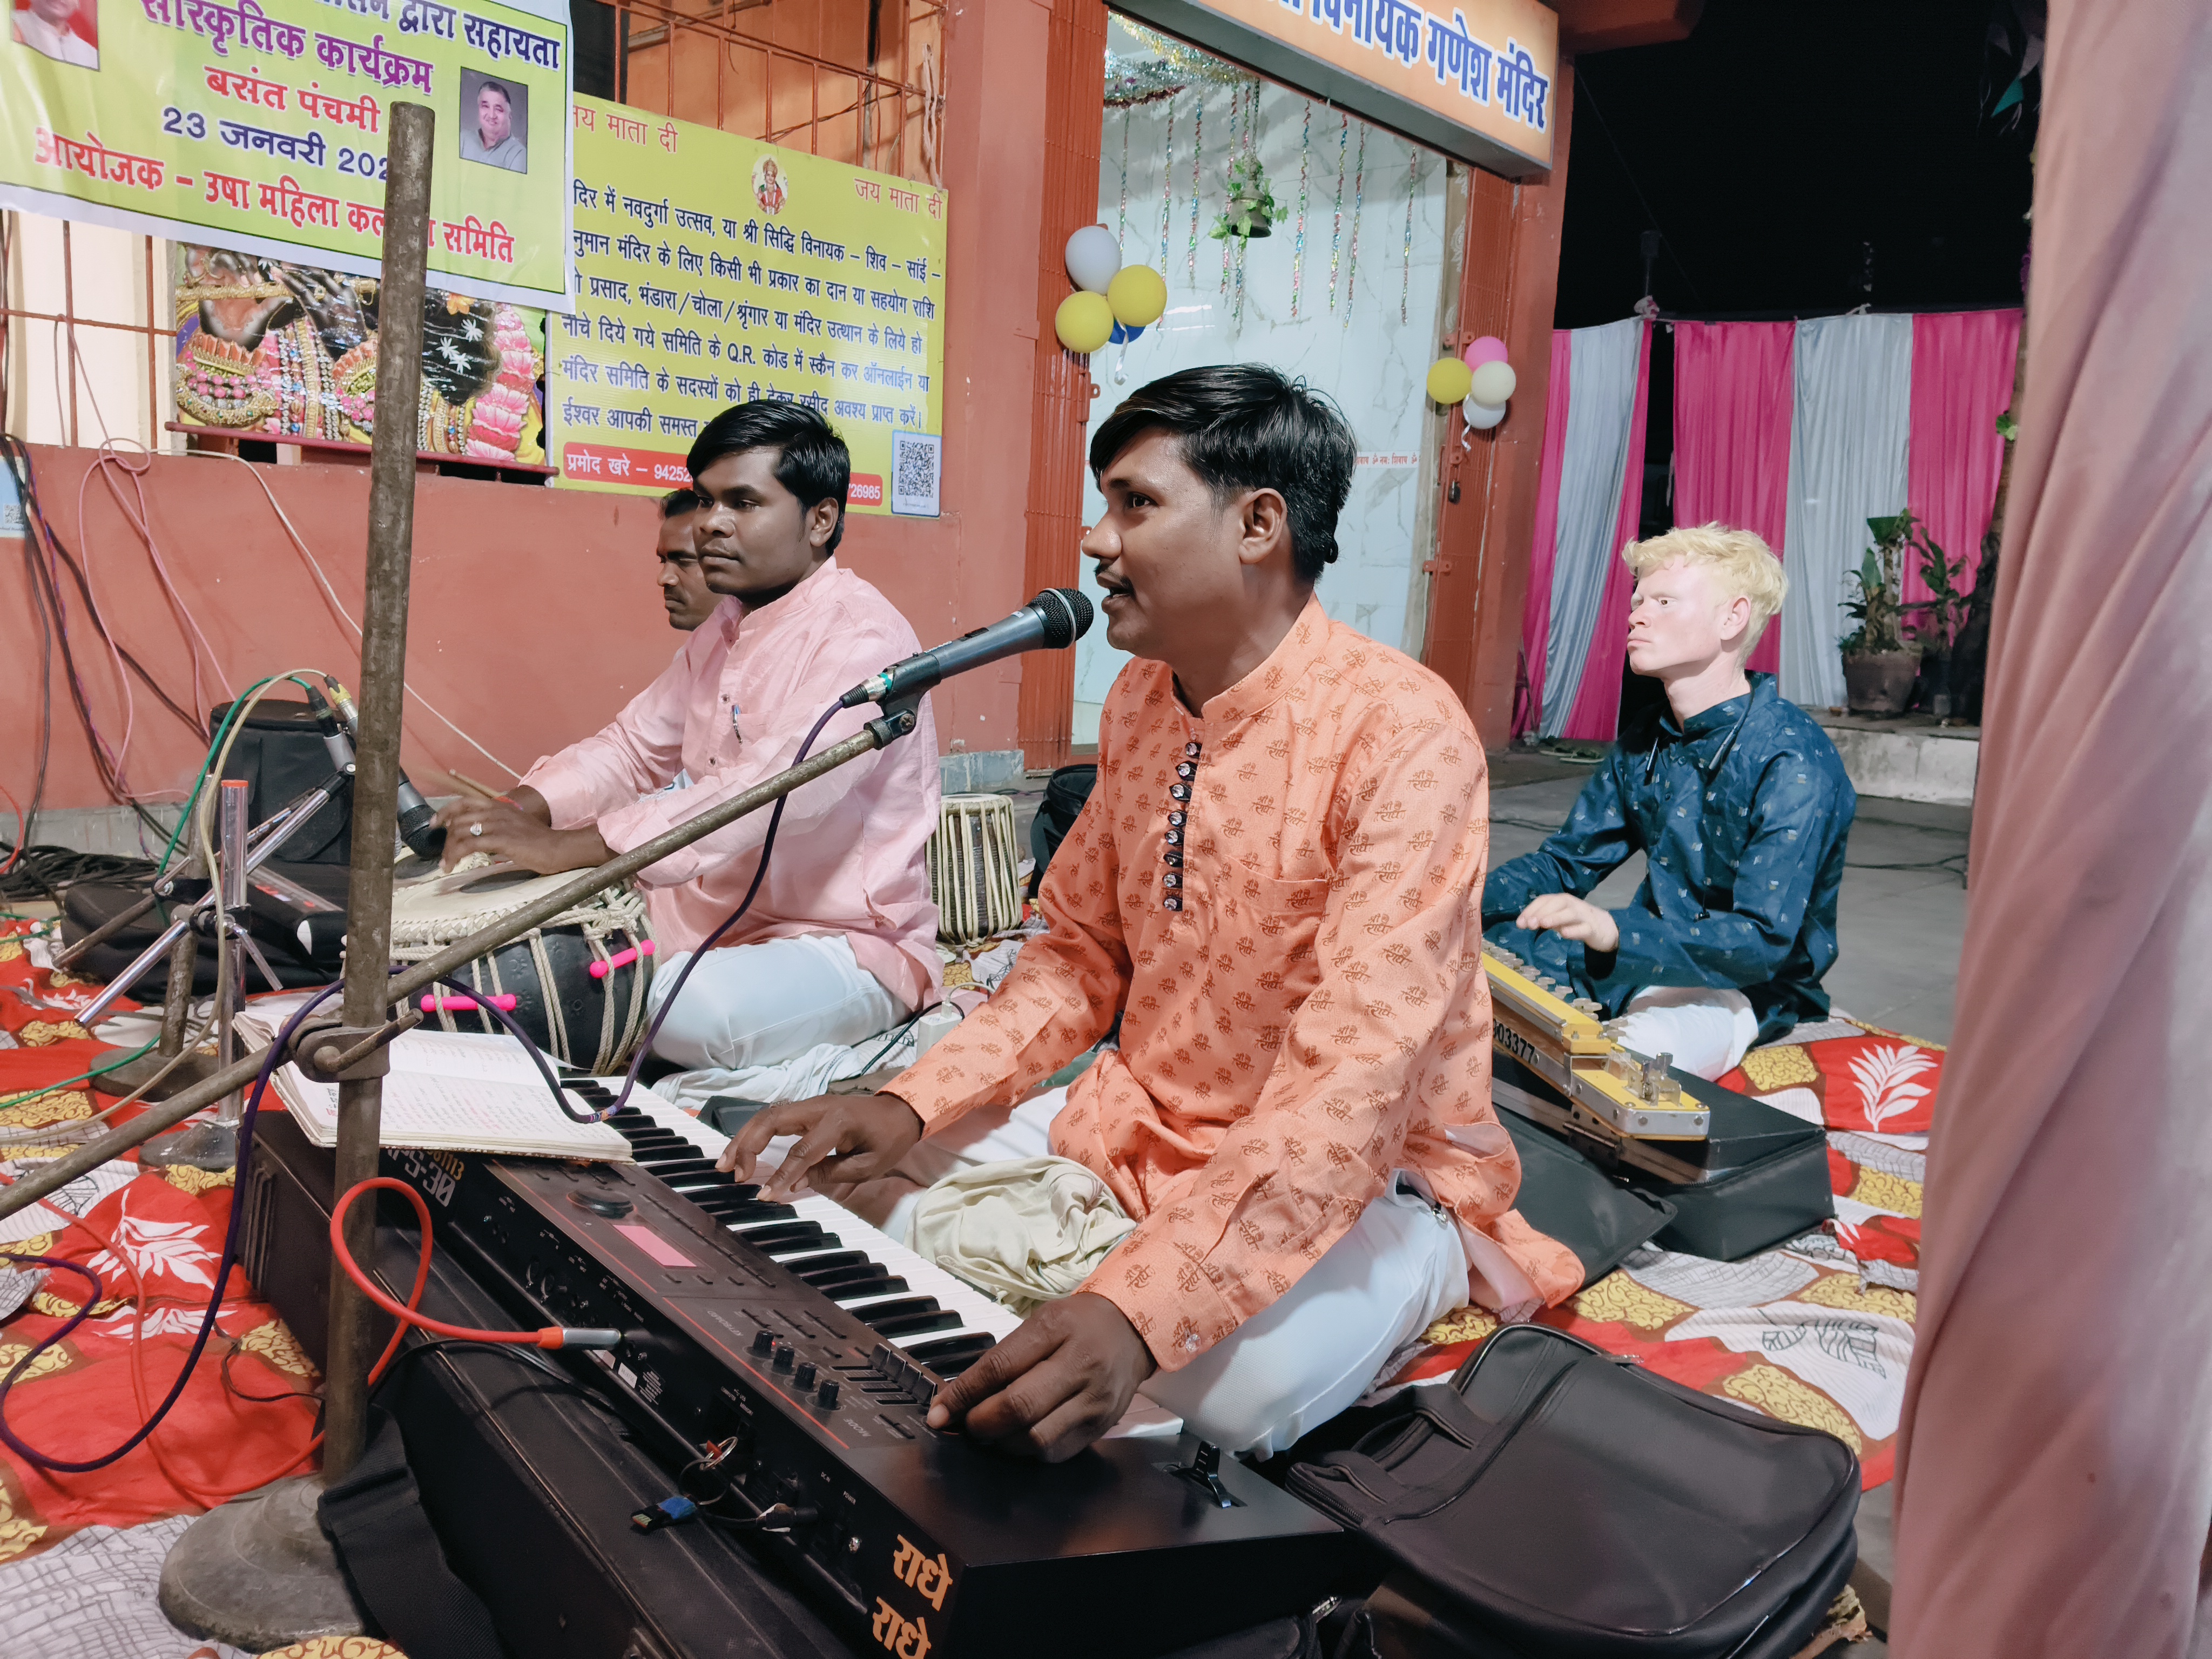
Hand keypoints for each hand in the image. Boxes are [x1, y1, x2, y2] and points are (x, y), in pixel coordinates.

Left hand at [432, 794, 607, 874]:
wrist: (558, 848)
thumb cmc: (540, 842)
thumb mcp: (516, 826)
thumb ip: (499, 826)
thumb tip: (482, 836)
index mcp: (500, 806)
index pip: (465, 801)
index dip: (446, 811)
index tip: (435, 823)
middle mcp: (496, 811)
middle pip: (458, 819)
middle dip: (445, 838)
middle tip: (443, 855)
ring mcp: (498, 824)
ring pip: (460, 832)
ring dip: (448, 850)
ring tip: (445, 864)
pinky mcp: (500, 839)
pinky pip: (468, 845)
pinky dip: (455, 856)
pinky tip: (452, 866)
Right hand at [718, 1091, 925, 1202]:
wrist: (901, 1111)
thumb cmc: (889, 1140)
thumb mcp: (867, 1165)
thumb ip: (829, 1173)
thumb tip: (793, 1185)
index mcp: (836, 1121)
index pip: (801, 1151)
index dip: (781, 1175)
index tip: (764, 1195)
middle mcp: (817, 1107)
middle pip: (771, 1120)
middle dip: (747, 1146)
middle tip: (732, 1174)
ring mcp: (810, 1104)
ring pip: (767, 1115)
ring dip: (743, 1138)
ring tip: (724, 1164)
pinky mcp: (806, 1109)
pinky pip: (774, 1117)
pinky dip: (753, 1132)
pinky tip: (741, 1151)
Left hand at [925, 1292, 1156, 1462]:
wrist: (1132, 1330)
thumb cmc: (1078, 1324)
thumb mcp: (1040, 1322)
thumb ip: (1003, 1358)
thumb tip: (958, 1398)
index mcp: (1056, 1330)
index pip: (1000, 1367)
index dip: (963, 1394)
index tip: (938, 1412)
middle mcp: (1079, 1366)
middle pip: (1019, 1408)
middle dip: (980, 1424)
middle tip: (965, 1425)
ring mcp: (1094, 1401)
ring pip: (1036, 1440)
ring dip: (1003, 1443)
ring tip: (991, 1434)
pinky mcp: (1101, 1427)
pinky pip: (1056, 1452)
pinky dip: (1029, 1452)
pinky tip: (1019, 1439)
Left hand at [1514, 893, 1619, 953]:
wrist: (1603, 927)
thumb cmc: (1575, 921)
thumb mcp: (1557, 918)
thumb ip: (1542, 919)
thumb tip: (1524, 922)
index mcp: (1561, 900)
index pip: (1545, 900)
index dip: (1531, 910)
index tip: (1520, 923)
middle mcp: (1572, 905)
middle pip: (1557, 903)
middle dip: (1542, 912)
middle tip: (1530, 924)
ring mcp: (1584, 916)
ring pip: (1570, 913)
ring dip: (1556, 917)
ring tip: (1543, 924)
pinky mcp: (1593, 929)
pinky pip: (1584, 928)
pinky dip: (1574, 930)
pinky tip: (1564, 934)